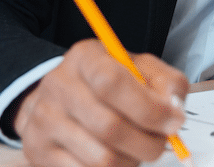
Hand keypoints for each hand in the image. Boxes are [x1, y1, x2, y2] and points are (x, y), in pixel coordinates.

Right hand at [14, 38, 188, 166]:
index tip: (173, 122)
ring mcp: (45, 120)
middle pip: (110, 127)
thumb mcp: (139, 68)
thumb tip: (174, 111)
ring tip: (136, 148)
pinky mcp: (39, 151)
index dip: (149, 109)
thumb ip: (166, 83)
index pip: (113, 83)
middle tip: (160, 142)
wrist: (59, 96)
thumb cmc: (107, 82)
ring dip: (131, 161)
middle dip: (148, 143)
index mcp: (86, 58)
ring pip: (101, 159)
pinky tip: (116, 156)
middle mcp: (59, 86)